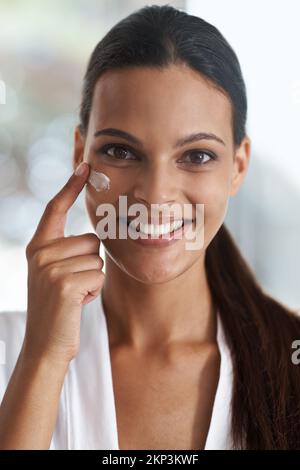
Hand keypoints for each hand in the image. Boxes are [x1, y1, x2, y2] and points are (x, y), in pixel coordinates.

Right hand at [23, 162, 104, 364]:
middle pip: (91, 239)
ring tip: (74, 295)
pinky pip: (99, 275)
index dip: (71, 186)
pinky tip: (77, 303)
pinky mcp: (64, 284)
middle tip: (73, 285)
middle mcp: (40, 253)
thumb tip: (93, 237)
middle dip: (90, 262)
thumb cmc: (58, 308)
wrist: (46, 344)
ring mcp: (50, 268)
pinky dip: (94, 290)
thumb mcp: (55, 273)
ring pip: (97, 258)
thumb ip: (66, 251)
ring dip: (93, 278)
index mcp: (38, 247)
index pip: (55, 209)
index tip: (85, 165)